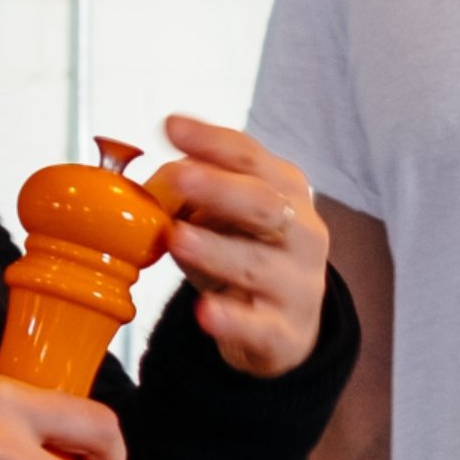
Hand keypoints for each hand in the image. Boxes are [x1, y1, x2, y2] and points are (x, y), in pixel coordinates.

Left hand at [152, 116, 328, 376]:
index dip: (211, 141)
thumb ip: (198, 192)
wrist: (287, 327)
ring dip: (216, 249)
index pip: (251, 159)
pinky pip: (259, 326)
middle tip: (179, 176)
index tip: (172, 126)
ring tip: (179, 238)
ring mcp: (297, 284)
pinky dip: (232, 319)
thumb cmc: (248, 255)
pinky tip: (205, 312)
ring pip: (258, 265)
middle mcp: (301, 233)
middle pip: (263, 205)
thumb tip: (158, 174)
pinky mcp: (285, 333)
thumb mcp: (227, 217)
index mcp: (286, 192)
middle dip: (220, 188)